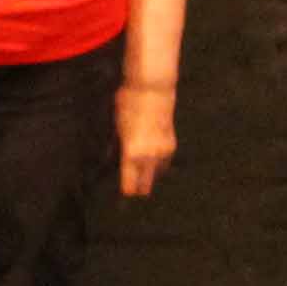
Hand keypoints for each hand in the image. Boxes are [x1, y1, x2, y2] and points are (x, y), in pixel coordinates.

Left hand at [116, 83, 176, 197]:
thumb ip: (117, 143)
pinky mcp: (171, 143)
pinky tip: (155, 166)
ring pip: (157, 171)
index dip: (127, 188)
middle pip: (145, 181)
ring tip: (145, 182)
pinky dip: (159, 164)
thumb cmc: (129, 104)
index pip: (130, 180)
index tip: (126, 196)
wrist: (154, 89)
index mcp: (131, 151)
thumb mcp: (117, 125)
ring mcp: (162, 149)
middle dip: (140, 187)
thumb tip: (114, 156)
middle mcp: (148, 154)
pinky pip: (164, 161)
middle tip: (137, 194)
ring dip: (151, 175)